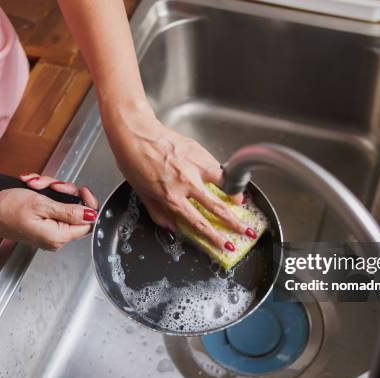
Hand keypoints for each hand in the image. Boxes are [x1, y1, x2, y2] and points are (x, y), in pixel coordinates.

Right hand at [0, 175, 98, 250]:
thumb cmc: (7, 210)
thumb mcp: (41, 205)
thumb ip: (70, 211)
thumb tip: (91, 215)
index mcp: (58, 236)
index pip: (88, 223)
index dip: (88, 204)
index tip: (82, 191)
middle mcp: (56, 237)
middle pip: (76, 211)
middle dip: (66, 192)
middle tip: (54, 186)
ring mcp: (49, 230)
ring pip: (64, 204)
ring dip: (53, 189)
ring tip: (37, 185)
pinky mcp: (43, 223)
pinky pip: (53, 205)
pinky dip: (45, 193)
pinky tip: (34, 188)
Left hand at [108, 113, 246, 250]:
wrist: (135, 132)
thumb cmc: (133, 160)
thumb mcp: (141, 193)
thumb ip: (158, 212)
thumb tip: (171, 227)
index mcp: (171, 197)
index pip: (198, 222)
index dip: (214, 236)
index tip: (224, 244)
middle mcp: (187, 184)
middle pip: (217, 208)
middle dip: (234, 223)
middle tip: (245, 231)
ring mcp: (196, 166)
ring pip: (224, 184)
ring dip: (236, 196)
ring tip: (241, 203)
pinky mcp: (200, 152)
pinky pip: (217, 167)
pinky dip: (224, 175)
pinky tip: (227, 179)